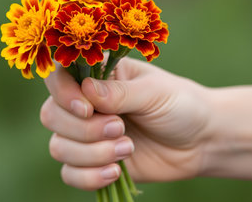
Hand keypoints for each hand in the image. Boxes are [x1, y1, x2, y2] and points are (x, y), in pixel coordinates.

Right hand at [40, 57, 212, 189]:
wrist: (200, 141)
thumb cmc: (179, 105)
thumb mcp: (154, 92)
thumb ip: (118, 93)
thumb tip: (85, 90)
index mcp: (98, 76)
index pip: (58, 77)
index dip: (64, 94)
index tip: (88, 109)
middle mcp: (86, 104)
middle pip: (51, 115)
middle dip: (84, 129)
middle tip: (121, 128)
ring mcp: (87, 135)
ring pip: (58, 147)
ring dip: (91, 154)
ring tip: (127, 149)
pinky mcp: (93, 163)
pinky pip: (70, 174)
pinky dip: (89, 177)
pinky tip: (116, 171)